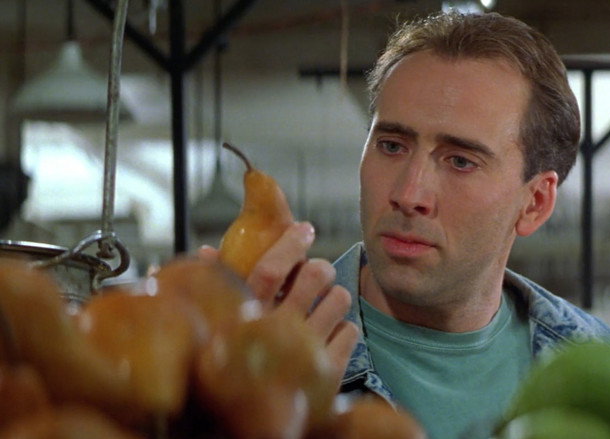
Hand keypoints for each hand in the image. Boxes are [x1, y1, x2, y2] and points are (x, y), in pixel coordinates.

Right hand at [198, 222, 358, 381]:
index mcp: (249, 321)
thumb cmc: (233, 376)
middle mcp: (280, 334)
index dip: (288, 244)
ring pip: (339, 300)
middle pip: (315, 277)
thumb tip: (208, 250)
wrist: (258, 430)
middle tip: (317, 273)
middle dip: (321, 268)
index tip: (303, 229)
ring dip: (334, 297)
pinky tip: (328, 335)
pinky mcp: (332, 370)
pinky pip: (351, 331)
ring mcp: (309, 352)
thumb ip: (215, 291)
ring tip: (323, 305)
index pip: (271, 269)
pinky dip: (343, 328)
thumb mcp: (215, 333)